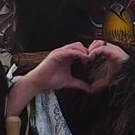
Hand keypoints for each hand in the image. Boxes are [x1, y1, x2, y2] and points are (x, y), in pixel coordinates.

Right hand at [6, 41, 127, 116]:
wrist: (39, 82)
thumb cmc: (51, 80)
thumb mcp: (69, 82)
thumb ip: (79, 84)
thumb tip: (89, 89)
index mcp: (67, 57)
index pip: (80, 50)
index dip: (88, 53)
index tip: (95, 60)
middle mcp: (64, 53)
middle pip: (79, 45)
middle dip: (88, 50)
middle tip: (94, 58)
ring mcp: (60, 52)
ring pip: (75, 46)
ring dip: (84, 51)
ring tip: (89, 58)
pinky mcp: (56, 54)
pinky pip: (69, 51)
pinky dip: (77, 53)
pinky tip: (83, 59)